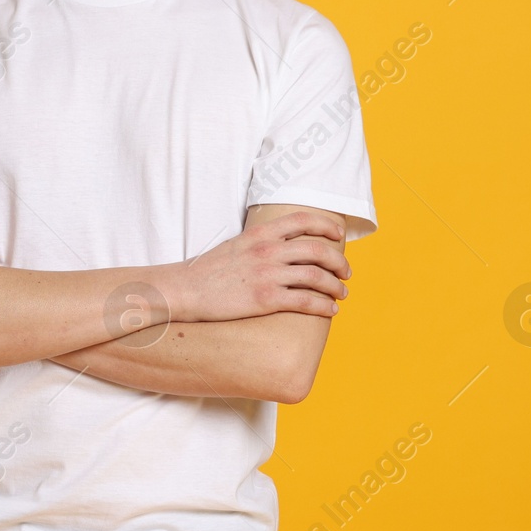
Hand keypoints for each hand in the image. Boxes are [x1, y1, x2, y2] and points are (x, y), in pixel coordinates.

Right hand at [165, 210, 351, 320]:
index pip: (303, 220)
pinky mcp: (265, 299)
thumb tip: (281, 246)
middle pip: (318, 249)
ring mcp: (267, 275)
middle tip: (346, 272)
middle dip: (339, 261)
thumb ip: (260, 243)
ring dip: (336, 286)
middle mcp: (268, 251)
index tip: (338, 234)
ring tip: (342, 294)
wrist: (185, 289)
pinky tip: (330, 310)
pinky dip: (323, 306)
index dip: (326, 226)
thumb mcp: (236, 245)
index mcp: (260, 234)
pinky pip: (305, 301)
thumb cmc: (208, 270)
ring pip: (317, 276)